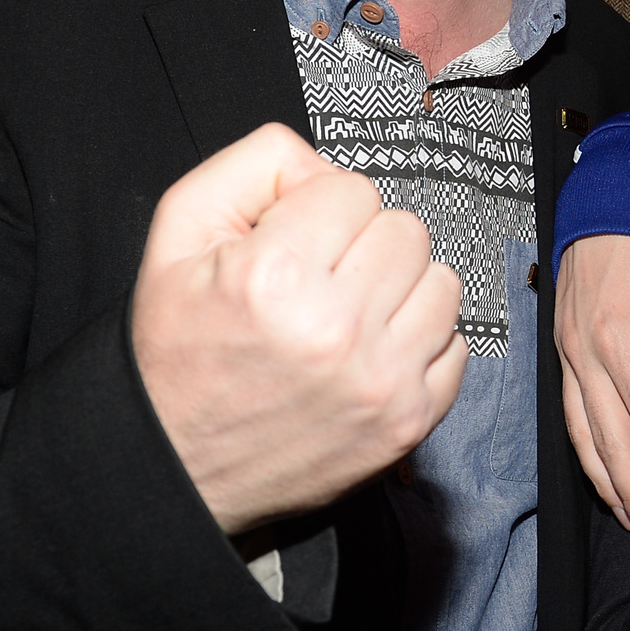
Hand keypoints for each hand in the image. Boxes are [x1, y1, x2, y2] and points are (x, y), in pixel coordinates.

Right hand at [131, 124, 466, 534]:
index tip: (291, 244)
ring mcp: (380, 380)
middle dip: (363, 244)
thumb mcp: (181, 233)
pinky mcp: (409, 420)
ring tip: (348, 314)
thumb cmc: (178, 350)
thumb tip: (326, 163)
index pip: (351, 190)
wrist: (174, 467)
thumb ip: (256, 166)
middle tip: (320, 280)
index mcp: (274, 277)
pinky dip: (420, 342)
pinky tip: (370, 352)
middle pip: (405, 230)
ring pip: (441, 281)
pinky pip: (456, 343)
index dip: (317, 210)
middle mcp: (335, 330)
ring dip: (400, 289)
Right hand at [555, 235, 629, 552]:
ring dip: (604, 483)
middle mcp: (585, 355)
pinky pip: (570, 418)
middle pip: (607, 441)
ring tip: (629, 520)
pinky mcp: (562, 357)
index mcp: (619, 338)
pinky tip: (605, 477)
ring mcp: (567, 358)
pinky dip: (587, 454)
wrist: (605, 207)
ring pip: (581, 437)